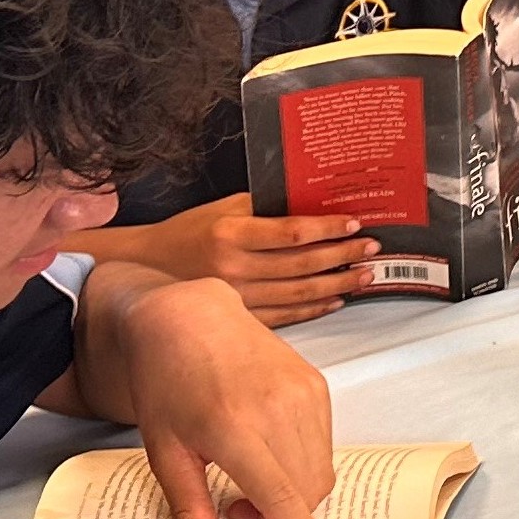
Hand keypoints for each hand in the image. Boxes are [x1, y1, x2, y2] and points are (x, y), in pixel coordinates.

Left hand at [114, 277, 342, 518]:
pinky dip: (302, 464)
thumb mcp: (164, 452)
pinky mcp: (317, 385)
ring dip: (294, 494)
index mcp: (232, 428)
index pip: (280, 496)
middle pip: (306, 493)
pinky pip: (325, 446)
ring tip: (249, 479)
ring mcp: (303, 394)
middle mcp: (276, 409)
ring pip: (320, 473)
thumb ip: (189, 509)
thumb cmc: (167, 385)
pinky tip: (267, 450)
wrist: (190, 318)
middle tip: (236, 510)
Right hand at [122, 194, 376, 327]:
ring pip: (298, 293)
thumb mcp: (223, 209)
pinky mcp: (239, 318)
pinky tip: (335, 300)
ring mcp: (236, 298)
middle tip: (371, 249)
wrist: (147, 268)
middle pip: (302, 265)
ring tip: (364, 276)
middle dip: (342, 256)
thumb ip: (264, 206)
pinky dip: (314, 309)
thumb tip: (312, 201)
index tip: (354, 224)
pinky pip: (285, 316)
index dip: (326, 229)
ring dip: (337, 285)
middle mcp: (233, 268)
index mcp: (230, 233)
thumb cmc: (189, 231)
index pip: (290, 233)